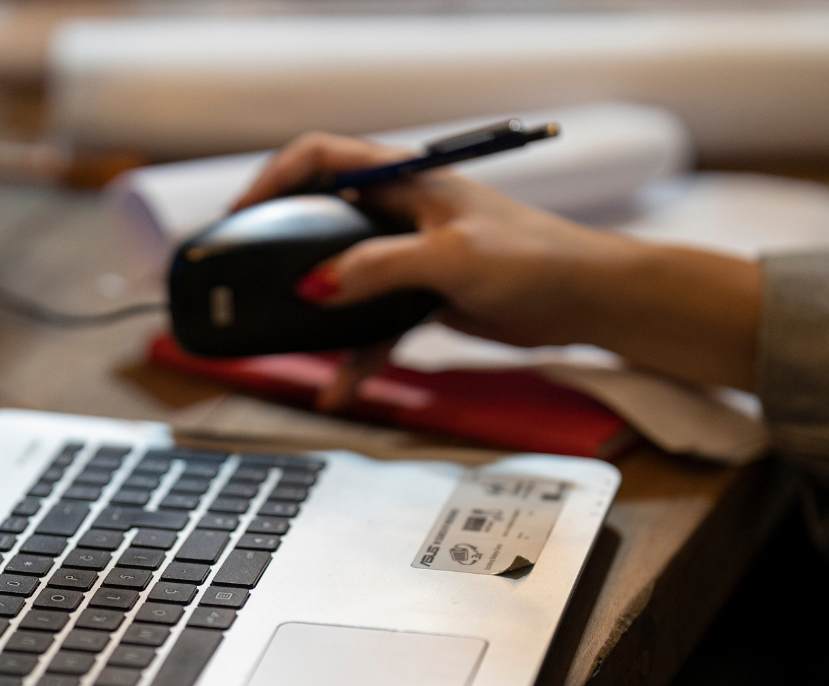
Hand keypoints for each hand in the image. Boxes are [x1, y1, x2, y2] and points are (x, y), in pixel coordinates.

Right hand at [236, 133, 763, 403]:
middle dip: (282, 248)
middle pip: (323, 219)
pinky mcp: (424, 297)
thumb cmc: (535, 258)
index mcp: (406, 180)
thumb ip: (378, 268)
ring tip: (286, 343)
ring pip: (345, 280)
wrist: (586, 301)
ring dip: (319, 316)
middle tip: (246, 274)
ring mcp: (411, 256)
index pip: (322, 157)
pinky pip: (374, 324)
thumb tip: (317, 285)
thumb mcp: (450, 258)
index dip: (275, 178)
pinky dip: (358, 355)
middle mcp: (402, 212)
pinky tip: (342, 385)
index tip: (242, 211)